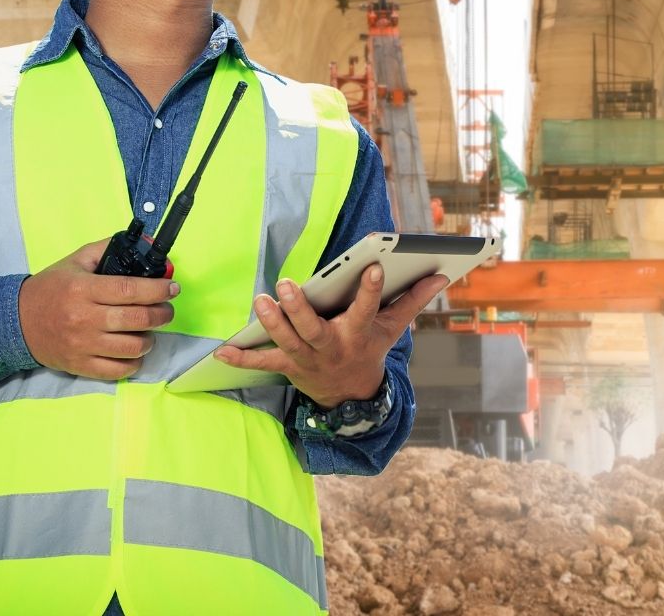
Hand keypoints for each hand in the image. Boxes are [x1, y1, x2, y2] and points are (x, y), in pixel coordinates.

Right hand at [18, 238, 177, 380]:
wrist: (17, 322)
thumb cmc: (51, 289)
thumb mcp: (76, 261)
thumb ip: (108, 249)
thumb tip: (144, 244)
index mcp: (83, 289)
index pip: (129, 289)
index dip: (157, 289)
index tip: (172, 288)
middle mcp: (84, 318)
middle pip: (138, 319)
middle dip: (162, 314)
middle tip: (167, 309)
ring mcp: (83, 345)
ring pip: (133, 347)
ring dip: (150, 338)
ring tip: (148, 330)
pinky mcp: (81, 366)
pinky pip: (119, 370)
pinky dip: (135, 361)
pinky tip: (135, 350)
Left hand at [214, 263, 448, 408]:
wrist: (352, 396)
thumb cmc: (370, 349)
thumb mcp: (393, 327)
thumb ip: (414, 299)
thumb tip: (442, 275)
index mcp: (358, 333)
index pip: (366, 308)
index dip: (370, 290)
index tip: (374, 267)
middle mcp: (331, 347)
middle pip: (313, 329)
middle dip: (299, 308)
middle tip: (287, 285)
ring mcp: (307, 358)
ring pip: (287, 341)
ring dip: (271, 323)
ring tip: (260, 301)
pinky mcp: (288, 366)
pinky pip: (263, 362)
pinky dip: (242, 357)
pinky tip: (221, 351)